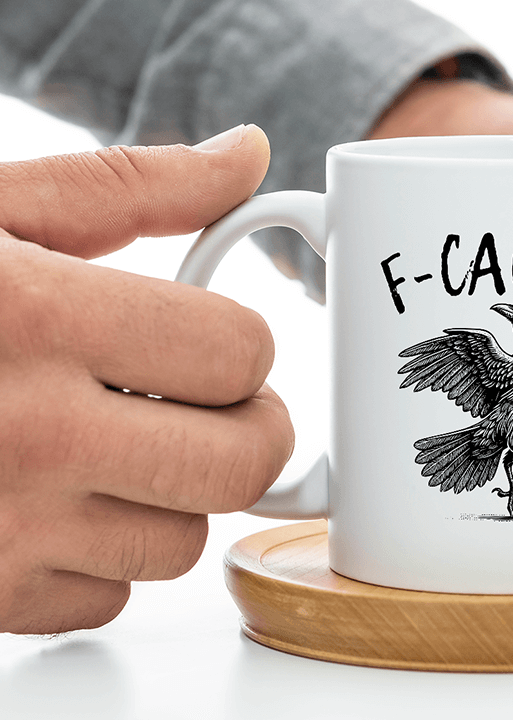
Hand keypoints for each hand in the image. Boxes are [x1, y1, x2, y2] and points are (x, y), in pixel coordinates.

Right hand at [0, 125, 293, 633]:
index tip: (215, 340)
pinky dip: (99, 556)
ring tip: (116, 440)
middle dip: (246, 427)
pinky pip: (103, 600)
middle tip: (209, 401)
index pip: (240, 351)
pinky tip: (52, 498)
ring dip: (172, 493)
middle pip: (238, 464)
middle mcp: (22, 436)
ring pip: (180, 542)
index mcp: (37, 319)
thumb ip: (134, 186)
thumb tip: (246, 155)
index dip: (243, 343)